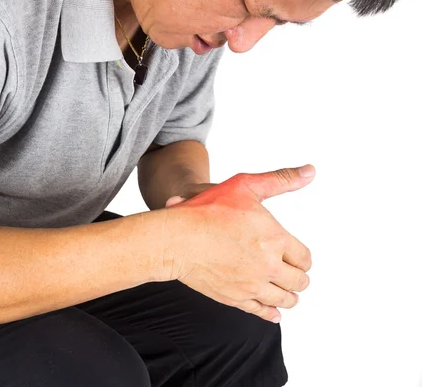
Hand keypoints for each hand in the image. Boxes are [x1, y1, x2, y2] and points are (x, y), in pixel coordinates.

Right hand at [161, 165, 314, 322]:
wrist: (176, 239)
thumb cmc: (206, 210)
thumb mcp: (245, 185)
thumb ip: (281, 179)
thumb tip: (309, 171)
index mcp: (275, 240)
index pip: (305, 258)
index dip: (302, 257)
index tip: (295, 256)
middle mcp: (268, 266)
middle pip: (299, 281)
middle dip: (298, 277)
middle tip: (293, 273)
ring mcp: (252, 286)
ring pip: (284, 300)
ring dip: (289, 296)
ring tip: (286, 291)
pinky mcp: (235, 299)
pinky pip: (262, 312)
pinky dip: (271, 313)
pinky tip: (273, 311)